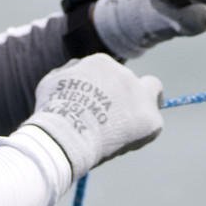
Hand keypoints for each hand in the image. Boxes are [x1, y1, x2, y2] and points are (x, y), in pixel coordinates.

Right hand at [23, 54, 163, 178]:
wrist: (66, 134)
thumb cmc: (53, 112)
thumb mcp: (53, 82)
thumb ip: (70, 74)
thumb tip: (76, 71)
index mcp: (101, 63)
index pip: (113, 73)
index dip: (109, 88)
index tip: (103, 105)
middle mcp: (125, 74)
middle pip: (134, 84)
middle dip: (128, 99)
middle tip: (117, 119)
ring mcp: (140, 96)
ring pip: (150, 102)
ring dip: (137, 116)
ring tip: (118, 136)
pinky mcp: (151, 120)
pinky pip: (153, 125)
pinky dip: (142, 134)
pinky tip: (125, 143)